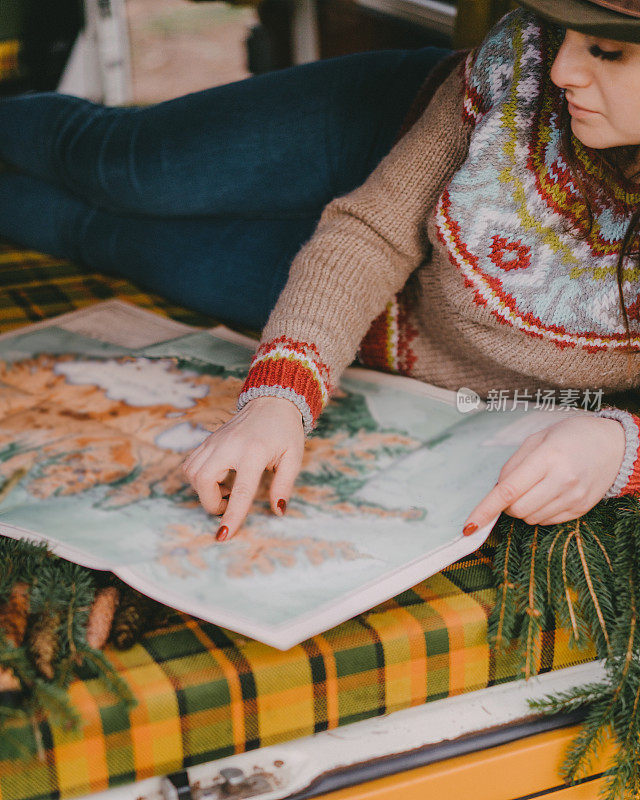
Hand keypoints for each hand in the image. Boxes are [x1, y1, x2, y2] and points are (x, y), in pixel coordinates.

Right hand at [182, 396, 304, 539]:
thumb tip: (278, 511)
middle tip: (228, 504)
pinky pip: (191, 463)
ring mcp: (215, 441)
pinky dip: (199, 478)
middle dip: (211, 503)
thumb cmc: (285, 431)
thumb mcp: (293, 457)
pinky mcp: (208, 440)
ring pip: (192, 473)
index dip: (231, 516)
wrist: (272, 401)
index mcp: (254, 452)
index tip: (223, 536)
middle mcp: (230, 445)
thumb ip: (284, 485)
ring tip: (225, 490)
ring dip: (204, 490)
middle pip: (204, 480)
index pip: (240, 490)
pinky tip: (218, 478)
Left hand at [462, 415, 625, 533]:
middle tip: (514, 488)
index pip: (508, 490)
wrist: (614, 445)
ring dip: (523, 509)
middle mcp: (563, 480)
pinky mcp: (582, 509)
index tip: (469, 525)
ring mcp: (574, 497)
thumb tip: (496, 491)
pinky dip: (539, 513)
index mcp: (548, 458)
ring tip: (537, 486)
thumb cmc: (570, 436)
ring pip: (531, 519)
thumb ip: (513, 465)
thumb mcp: (538, 439)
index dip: (486, 509)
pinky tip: (548, 495)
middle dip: (507, 505)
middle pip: (518, 509)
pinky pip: (548, 522)